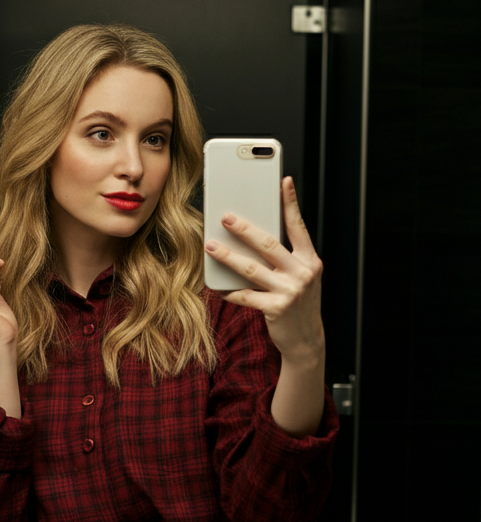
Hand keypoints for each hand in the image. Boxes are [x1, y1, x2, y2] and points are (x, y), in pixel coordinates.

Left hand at [204, 177, 324, 365]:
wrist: (307, 340)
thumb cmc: (298, 303)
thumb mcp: (300, 277)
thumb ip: (284, 258)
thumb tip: (253, 237)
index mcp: (310, 260)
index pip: (299, 226)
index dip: (290, 203)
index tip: (283, 181)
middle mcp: (303, 272)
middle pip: (269, 244)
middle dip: (245, 229)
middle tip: (225, 217)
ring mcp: (290, 290)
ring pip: (252, 268)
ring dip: (228, 256)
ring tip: (210, 246)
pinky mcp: (276, 308)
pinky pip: (245, 296)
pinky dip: (229, 290)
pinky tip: (216, 286)